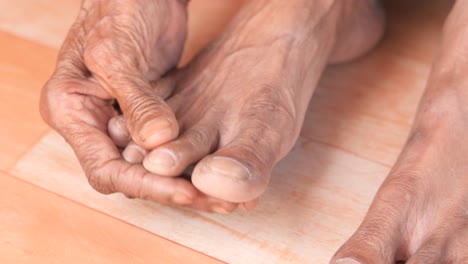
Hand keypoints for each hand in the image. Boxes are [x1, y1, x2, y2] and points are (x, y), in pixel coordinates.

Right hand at [40, 0, 236, 211]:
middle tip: (214, 200)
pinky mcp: (146, 113)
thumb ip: (137, 100)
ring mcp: (120, 119)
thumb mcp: (119, 53)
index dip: (145, 185)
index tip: (184, 192)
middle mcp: (93, 123)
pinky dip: (188, 158)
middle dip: (171, 189)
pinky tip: (215, 167)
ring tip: (222, 193)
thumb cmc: (117, 7)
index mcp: (71, 111)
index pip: (105, 169)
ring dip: (184, 179)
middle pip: (130, 174)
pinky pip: (166, 145)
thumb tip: (158, 143)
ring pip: (151, 164)